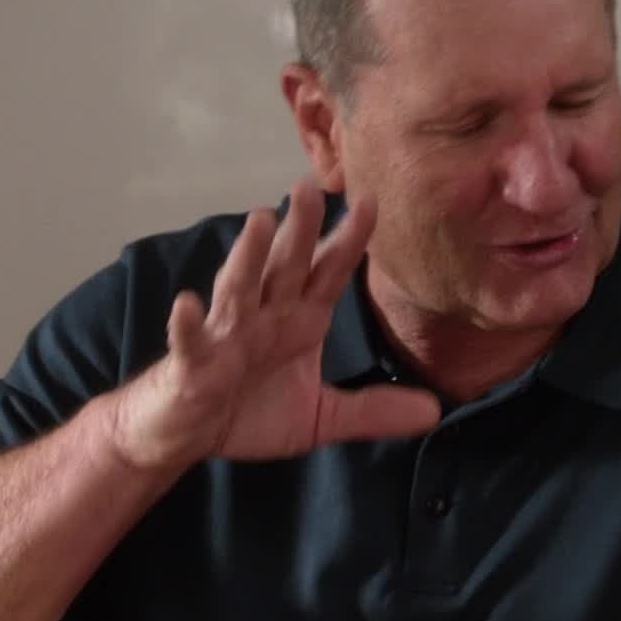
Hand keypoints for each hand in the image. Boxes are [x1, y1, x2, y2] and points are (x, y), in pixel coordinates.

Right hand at [109, 176, 439, 470]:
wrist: (185, 435)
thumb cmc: (246, 413)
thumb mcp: (319, 417)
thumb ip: (371, 411)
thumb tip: (434, 412)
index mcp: (297, 321)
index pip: (328, 273)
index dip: (348, 240)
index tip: (372, 202)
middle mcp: (263, 317)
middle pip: (284, 266)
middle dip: (299, 228)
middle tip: (312, 185)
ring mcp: (226, 336)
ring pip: (239, 288)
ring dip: (249, 255)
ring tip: (261, 220)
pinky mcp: (192, 365)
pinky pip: (191, 342)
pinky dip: (189, 324)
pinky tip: (189, 304)